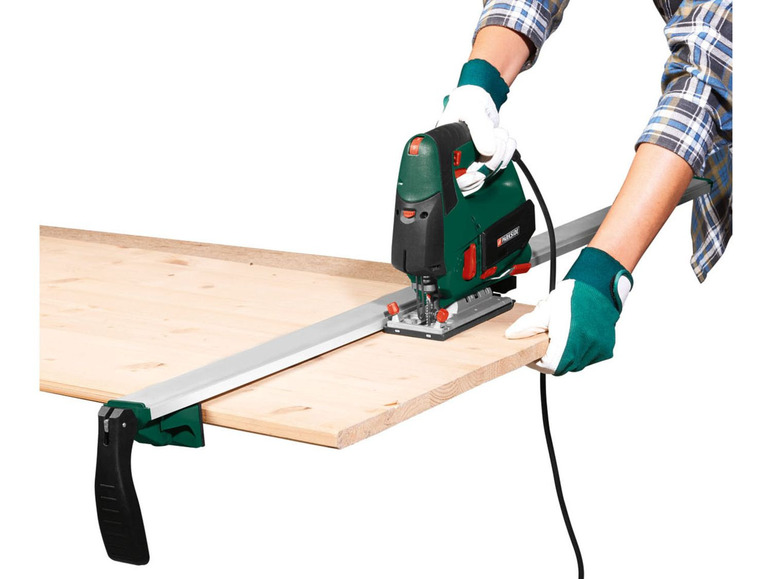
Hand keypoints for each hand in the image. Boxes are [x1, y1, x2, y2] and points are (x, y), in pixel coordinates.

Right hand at [437, 60, 515, 194]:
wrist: (479, 97)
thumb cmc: (467, 100)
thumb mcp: (471, 109)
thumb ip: (479, 129)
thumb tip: (488, 150)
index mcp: (443, 148)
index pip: (449, 176)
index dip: (463, 181)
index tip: (477, 174)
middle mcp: (454, 157)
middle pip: (470, 179)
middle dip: (489, 162)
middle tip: (497, 142)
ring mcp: (470, 160)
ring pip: (486, 173)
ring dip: (501, 155)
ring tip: (501, 134)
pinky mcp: (483, 159)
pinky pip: (496, 167)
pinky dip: (506, 155)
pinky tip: (505, 141)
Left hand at [505, 248, 633, 375]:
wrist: (601, 286)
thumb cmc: (576, 296)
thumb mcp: (545, 309)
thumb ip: (527, 325)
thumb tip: (512, 335)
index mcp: (568, 346)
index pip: (545, 365)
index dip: (535, 357)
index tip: (531, 348)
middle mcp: (584, 353)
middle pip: (559, 363)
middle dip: (549, 350)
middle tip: (548, 332)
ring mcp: (596, 352)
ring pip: (572, 360)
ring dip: (563, 349)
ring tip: (563, 328)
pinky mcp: (604, 350)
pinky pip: (585, 355)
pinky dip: (577, 347)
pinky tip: (575, 330)